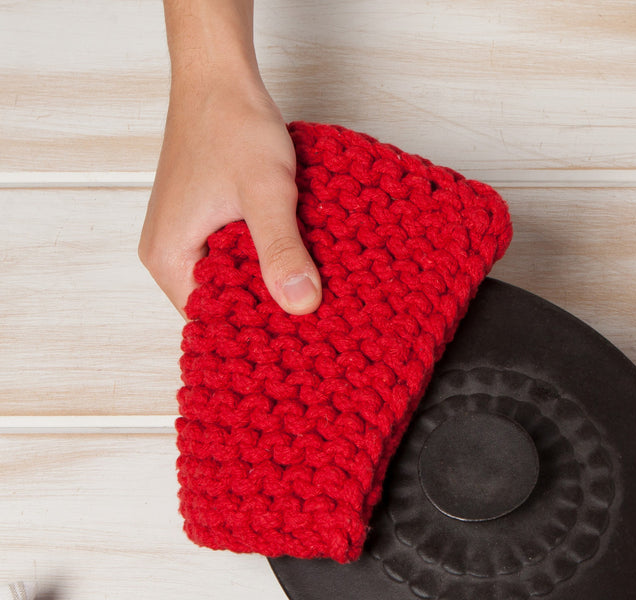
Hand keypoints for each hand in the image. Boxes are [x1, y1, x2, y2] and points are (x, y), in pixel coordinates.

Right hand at [139, 0, 320, 317]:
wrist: (220, 76)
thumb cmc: (232, 124)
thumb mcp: (265, 192)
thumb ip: (281, 248)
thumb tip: (301, 305)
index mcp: (170, 260)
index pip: (214, 324)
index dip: (258, 334)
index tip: (302, 340)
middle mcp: (172, 256)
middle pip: (225, 307)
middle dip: (270, 313)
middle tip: (319, 322)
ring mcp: (188, 239)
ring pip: (236, 283)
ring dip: (272, 285)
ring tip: (315, 296)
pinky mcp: (206, 224)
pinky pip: (239, 259)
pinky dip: (268, 262)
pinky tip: (300, 263)